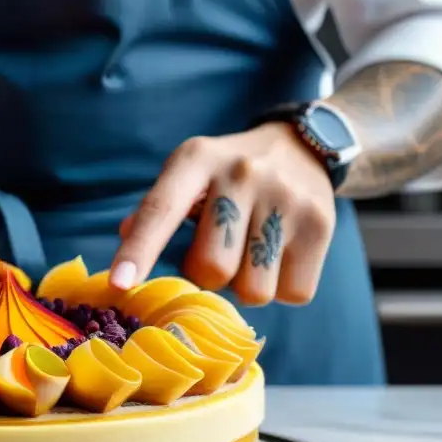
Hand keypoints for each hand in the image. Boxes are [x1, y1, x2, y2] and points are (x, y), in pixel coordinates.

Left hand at [111, 122, 335, 305]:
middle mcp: (242, 173)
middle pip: (211, 269)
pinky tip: (281, 256)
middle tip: (218, 253)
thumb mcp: (187, 176)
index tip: (119, 284)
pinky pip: (292, 293)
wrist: (305, 147)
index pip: (161, 210)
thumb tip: (126, 236)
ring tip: (252, 252)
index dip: (139, 251)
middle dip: (208, 277)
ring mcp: (286, 197)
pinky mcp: (322, 224)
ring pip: (254, 290)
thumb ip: (154, 210)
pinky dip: (283, 288)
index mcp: (196, 160)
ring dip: (247, 286)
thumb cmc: (227, 176)